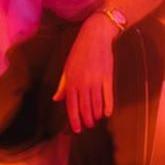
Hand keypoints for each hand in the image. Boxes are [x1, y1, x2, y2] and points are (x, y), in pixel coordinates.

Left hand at [53, 15, 114, 132]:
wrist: (95, 36)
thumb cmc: (79, 51)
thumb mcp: (67, 67)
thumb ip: (63, 85)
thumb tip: (56, 99)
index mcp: (71, 80)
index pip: (71, 105)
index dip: (74, 119)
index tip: (77, 129)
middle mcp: (83, 82)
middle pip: (85, 107)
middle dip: (86, 120)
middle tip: (88, 126)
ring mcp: (96, 80)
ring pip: (96, 104)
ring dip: (96, 115)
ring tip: (96, 120)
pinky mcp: (107, 76)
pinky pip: (108, 95)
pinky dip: (108, 106)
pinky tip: (107, 114)